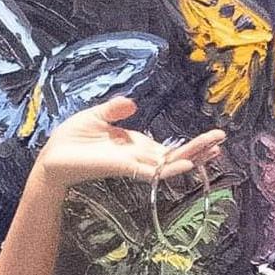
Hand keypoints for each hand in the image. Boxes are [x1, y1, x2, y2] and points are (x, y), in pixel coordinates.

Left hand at [34, 96, 225, 195]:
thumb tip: (132, 104)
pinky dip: (166, 169)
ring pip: (167, 164)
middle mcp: (137, 157)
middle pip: (174, 157)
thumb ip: (115, 110)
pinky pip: (148, 171)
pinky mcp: (121, 168)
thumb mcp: (97, 116)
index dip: (189, 145)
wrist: (52, 156)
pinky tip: (183, 166)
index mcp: (134, 145)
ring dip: (190, 158)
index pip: (167, 149)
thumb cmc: (72, 139)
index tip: (211, 138)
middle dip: (198, 149)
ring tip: (213, 151)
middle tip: (222, 141)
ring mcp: (131, 164)